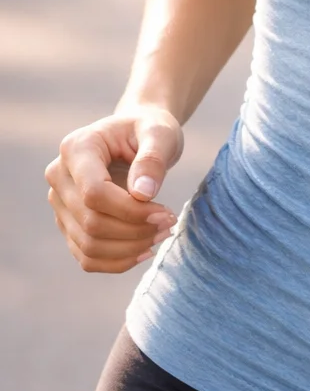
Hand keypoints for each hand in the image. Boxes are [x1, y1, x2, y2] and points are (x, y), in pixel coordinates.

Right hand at [44, 107, 183, 273]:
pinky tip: (145, 250)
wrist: (136, 135)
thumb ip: (153, 159)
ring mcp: (60, 203)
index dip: (130, 210)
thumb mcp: (160, 133)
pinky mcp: (68, 224)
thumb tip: (143, 194)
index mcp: (76, 148)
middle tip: (169, 224)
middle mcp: (59, 176)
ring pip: (88, 245)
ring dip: (129, 249)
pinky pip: (87, 257)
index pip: (94, 193)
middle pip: (91, 222)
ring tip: (161, 234)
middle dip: (135, 231)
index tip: (165, 213)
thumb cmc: (148, 130)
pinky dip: (117, 261)